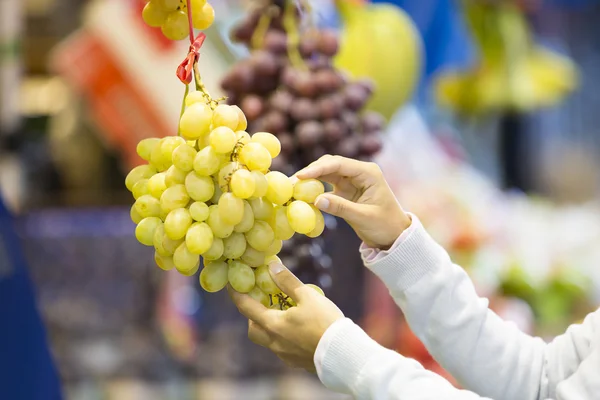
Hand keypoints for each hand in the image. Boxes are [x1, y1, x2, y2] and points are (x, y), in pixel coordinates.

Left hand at [229, 261, 343, 371]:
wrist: (343, 353)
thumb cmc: (325, 322)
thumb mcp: (307, 296)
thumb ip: (287, 281)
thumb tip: (271, 266)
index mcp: (273, 325)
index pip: (246, 307)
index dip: (237, 295)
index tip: (230, 286)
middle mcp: (274, 342)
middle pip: (254, 330)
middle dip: (253, 316)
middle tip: (264, 302)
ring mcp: (285, 355)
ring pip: (268, 340)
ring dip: (270, 326)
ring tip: (285, 314)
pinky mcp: (297, 362)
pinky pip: (283, 348)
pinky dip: (284, 337)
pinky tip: (300, 330)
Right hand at [295, 155, 410, 248]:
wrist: (394, 235)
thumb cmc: (385, 225)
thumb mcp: (363, 218)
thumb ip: (341, 208)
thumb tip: (316, 200)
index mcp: (368, 172)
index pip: (339, 164)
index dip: (318, 168)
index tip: (300, 176)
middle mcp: (359, 172)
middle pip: (330, 164)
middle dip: (310, 171)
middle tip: (291, 182)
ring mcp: (351, 180)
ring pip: (326, 173)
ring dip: (310, 178)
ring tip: (292, 187)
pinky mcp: (345, 190)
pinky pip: (326, 184)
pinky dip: (314, 188)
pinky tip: (302, 194)